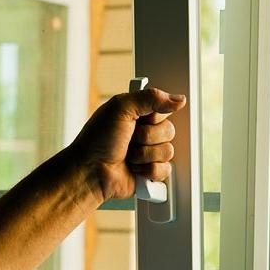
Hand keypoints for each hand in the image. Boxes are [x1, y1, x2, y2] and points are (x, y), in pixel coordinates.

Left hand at [69, 88, 185, 201]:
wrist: (89, 171)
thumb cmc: (97, 140)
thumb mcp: (121, 107)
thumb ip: (151, 97)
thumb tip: (179, 100)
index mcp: (139, 113)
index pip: (164, 110)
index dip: (153, 117)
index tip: (139, 118)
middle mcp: (145, 132)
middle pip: (169, 131)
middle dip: (147, 137)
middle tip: (130, 139)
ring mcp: (148, 152)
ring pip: (168, 151)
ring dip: (145, 155)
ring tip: (128, 155)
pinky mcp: (150, 171)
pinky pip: (166, 170)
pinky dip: (149, 171)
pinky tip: (134, 168)